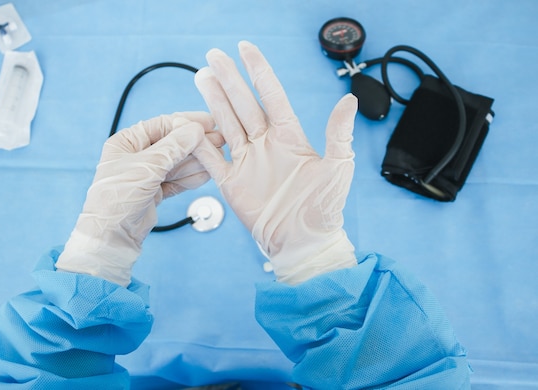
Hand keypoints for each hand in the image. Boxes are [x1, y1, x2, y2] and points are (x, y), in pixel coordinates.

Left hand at [56, 112, 224, 286]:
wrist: (111, 237)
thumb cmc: (117, 199)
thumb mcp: (147, 167)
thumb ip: (173, 148)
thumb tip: (196, 130)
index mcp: (126, 142)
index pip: (162, 125)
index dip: (187, 123)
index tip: (210, 123)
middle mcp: (136, 156)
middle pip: (172, 143)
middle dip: (195, 144)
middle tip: (219, 142)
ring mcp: (146, 175)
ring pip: (177, 163)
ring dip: (196, 161)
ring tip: (216, 158)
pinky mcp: (154, 192)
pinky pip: (177, 180)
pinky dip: (191, 178)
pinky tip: (206, 174)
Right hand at [193, 41, 357, 284]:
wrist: (303, 243)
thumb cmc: (324, 208)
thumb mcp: (338, 168)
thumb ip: (339, 134)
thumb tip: (349, 98)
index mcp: (289, 137)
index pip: (271, 96)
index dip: (259, 72)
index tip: (246, 48)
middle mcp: (265, 144)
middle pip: (243, 105)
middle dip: (229, 80)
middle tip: (213, 56)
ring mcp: (246, 162)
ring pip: (226, 124)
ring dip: (213, 102)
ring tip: (201, 77)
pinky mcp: (232, 183)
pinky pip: (212, 159)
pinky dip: (199, 143)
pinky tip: (189, 124)